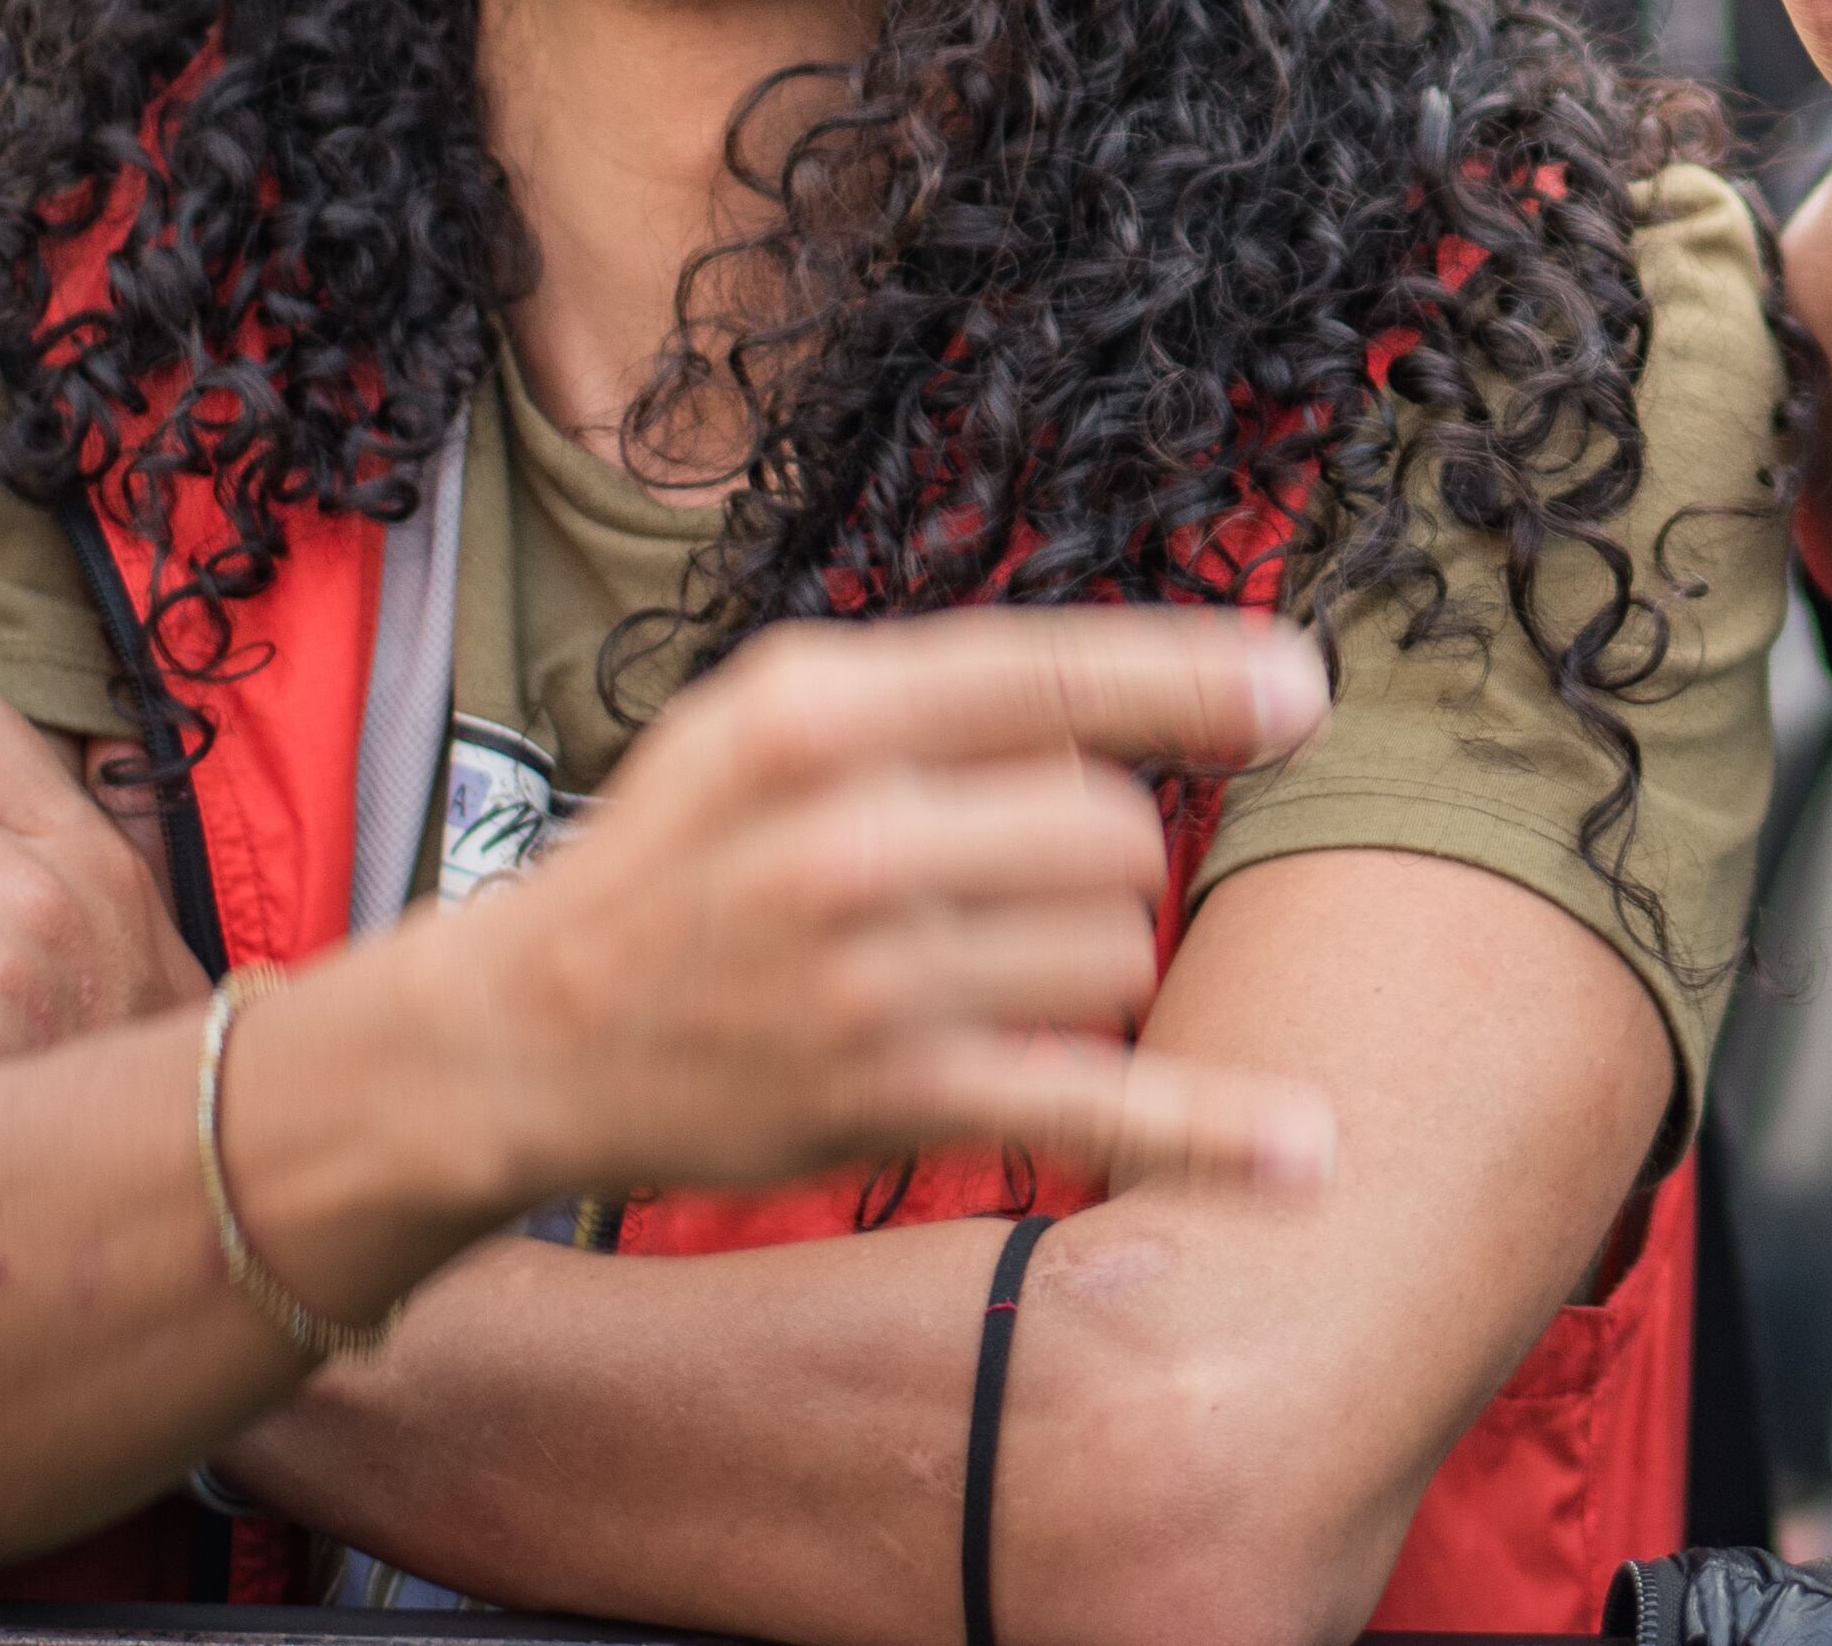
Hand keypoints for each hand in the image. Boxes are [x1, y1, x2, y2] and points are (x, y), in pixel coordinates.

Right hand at [395, 607, 1343, 1209]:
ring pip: (1116, 948)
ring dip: (1089, 956)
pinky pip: (1091, 1102)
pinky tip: (1306, 1154)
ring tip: (979, 962)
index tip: (1303, 692)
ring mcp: (872, 978)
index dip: (1196, 680)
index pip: (1052, 676)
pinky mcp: (892, 1098)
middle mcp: (849, 839)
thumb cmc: (690, 848)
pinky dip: (1208, 1132)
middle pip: (1109, 828)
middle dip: (1093, 852)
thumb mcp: (778, 711)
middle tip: (996, 879)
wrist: (525, 1032)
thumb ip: (956, 688)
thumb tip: (1192, 685)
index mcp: (822, 715)